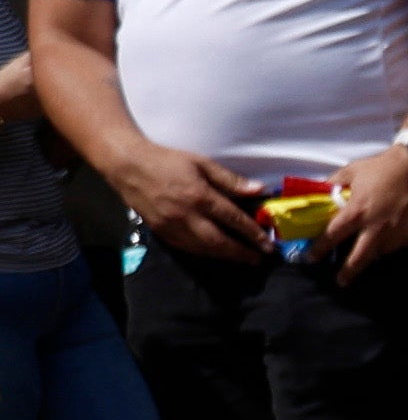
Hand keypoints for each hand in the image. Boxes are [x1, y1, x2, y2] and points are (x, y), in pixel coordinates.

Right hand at [117, 145, 264, 261]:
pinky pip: (186, 248)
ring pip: (203, 249)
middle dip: (241, 252)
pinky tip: (216, 253)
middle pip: (219, 241)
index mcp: (199, 196)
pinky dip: (205, 253)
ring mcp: (171, 226)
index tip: (267, 243)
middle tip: (259, 258)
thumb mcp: (202, 163)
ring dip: (225, 256)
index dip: (253, 233)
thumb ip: (230, 180)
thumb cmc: (167, 161)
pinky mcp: (160, 231)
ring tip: (243, 258)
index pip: (233, 219)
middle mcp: (185, 215)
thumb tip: (258, 190)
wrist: (127, 165)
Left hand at [323, 141, 407, 271]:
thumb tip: (318, 192)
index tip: (312, 258)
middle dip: (347, 272)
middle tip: (341, 280)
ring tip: (377, 239)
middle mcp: (376, 228)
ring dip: (376, 248)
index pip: (331, 237)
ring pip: (382, 251)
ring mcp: (398, 234)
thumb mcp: (352, 170)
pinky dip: (397, 239)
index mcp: (357, 212)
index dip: (319, 249)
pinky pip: (402, 243)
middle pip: (358, 259)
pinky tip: (399, 226)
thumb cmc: (384, 166)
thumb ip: (333, 184)